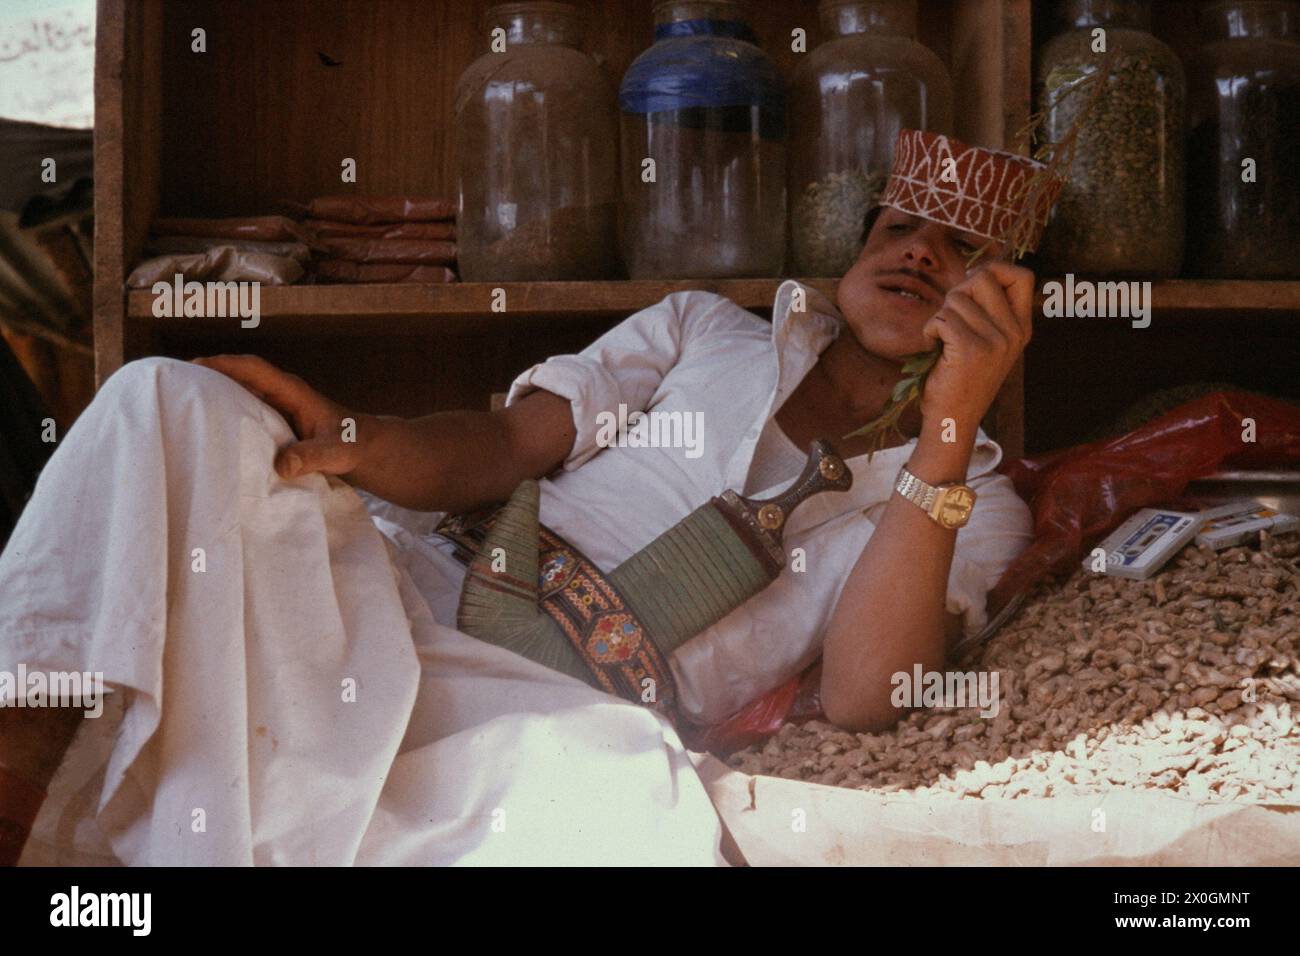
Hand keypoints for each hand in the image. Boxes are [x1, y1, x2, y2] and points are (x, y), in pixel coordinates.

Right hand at [191, 354, 364, 479]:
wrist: (364, 448)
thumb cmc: (353, 444)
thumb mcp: (336, 452)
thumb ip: (312, 457)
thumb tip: (281, 465)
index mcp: (292, 390)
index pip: (254, 369)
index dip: (225, 364)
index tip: (195, 366)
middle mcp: (279, 393)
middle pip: (237, 375)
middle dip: (206, 375)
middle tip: (171, 384)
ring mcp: (274, 406)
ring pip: (237, 392)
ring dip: (211, 395)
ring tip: (176, 403)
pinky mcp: (271, 422)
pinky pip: (242, 411)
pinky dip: (223, 415)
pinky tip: (202, 428)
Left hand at [918, 261, 1033, 430]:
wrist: (953, 419)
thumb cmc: (961, 378)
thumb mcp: (987, 342)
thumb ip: (988, 310)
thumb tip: (976, 272)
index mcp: (1021, 328)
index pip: (1024, 276)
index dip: (995, 270)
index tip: (974, 288)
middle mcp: (1013, 333)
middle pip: (983, 277)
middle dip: (958, 292)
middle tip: (950, 320)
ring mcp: (995, 341)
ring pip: (956, 298)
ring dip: (940, 317)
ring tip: (943, 342)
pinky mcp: (971, 349)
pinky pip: (941, 318)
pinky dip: (929, 330)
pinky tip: (934, 349)